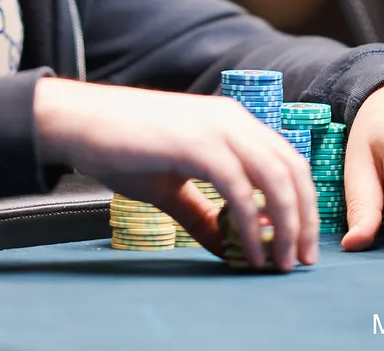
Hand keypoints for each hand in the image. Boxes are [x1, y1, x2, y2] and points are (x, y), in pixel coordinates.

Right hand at [33, 77, 317, 270]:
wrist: (79, 124)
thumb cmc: (121, 149)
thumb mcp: (170, 188)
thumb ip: (202, 214)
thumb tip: (228, 248)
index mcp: (233, 123)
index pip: (287, 161)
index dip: (303, 203)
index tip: (300, 242)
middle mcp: (233, 120)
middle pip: (292, 170)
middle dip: (304, 219)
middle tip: (300, 260)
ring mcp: (217, 128)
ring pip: (274, 179)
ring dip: (284, 226)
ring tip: (279, 263)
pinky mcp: (196, 143)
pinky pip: (238, 190)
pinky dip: (249, 225)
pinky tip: (248, 254)